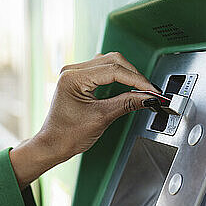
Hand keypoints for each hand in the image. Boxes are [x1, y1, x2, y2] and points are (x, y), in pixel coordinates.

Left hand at [10, 52, 157, 188]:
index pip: (114, 70)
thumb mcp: (102, 118)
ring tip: (141, 88)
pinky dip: (118, 75)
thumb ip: (126, 103)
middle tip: (150, 90)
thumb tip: (147, 97)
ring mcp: (74, 73)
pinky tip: (127, 85)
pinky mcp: (79, 78)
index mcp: (73, 78)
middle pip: (113, 61)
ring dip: (127, 73)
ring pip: (109, 62)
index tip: (152, 90)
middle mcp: (72, 70)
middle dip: (134, 75)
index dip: (137, 80)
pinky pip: (103, 68)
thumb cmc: (67, 135)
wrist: (53, 144)